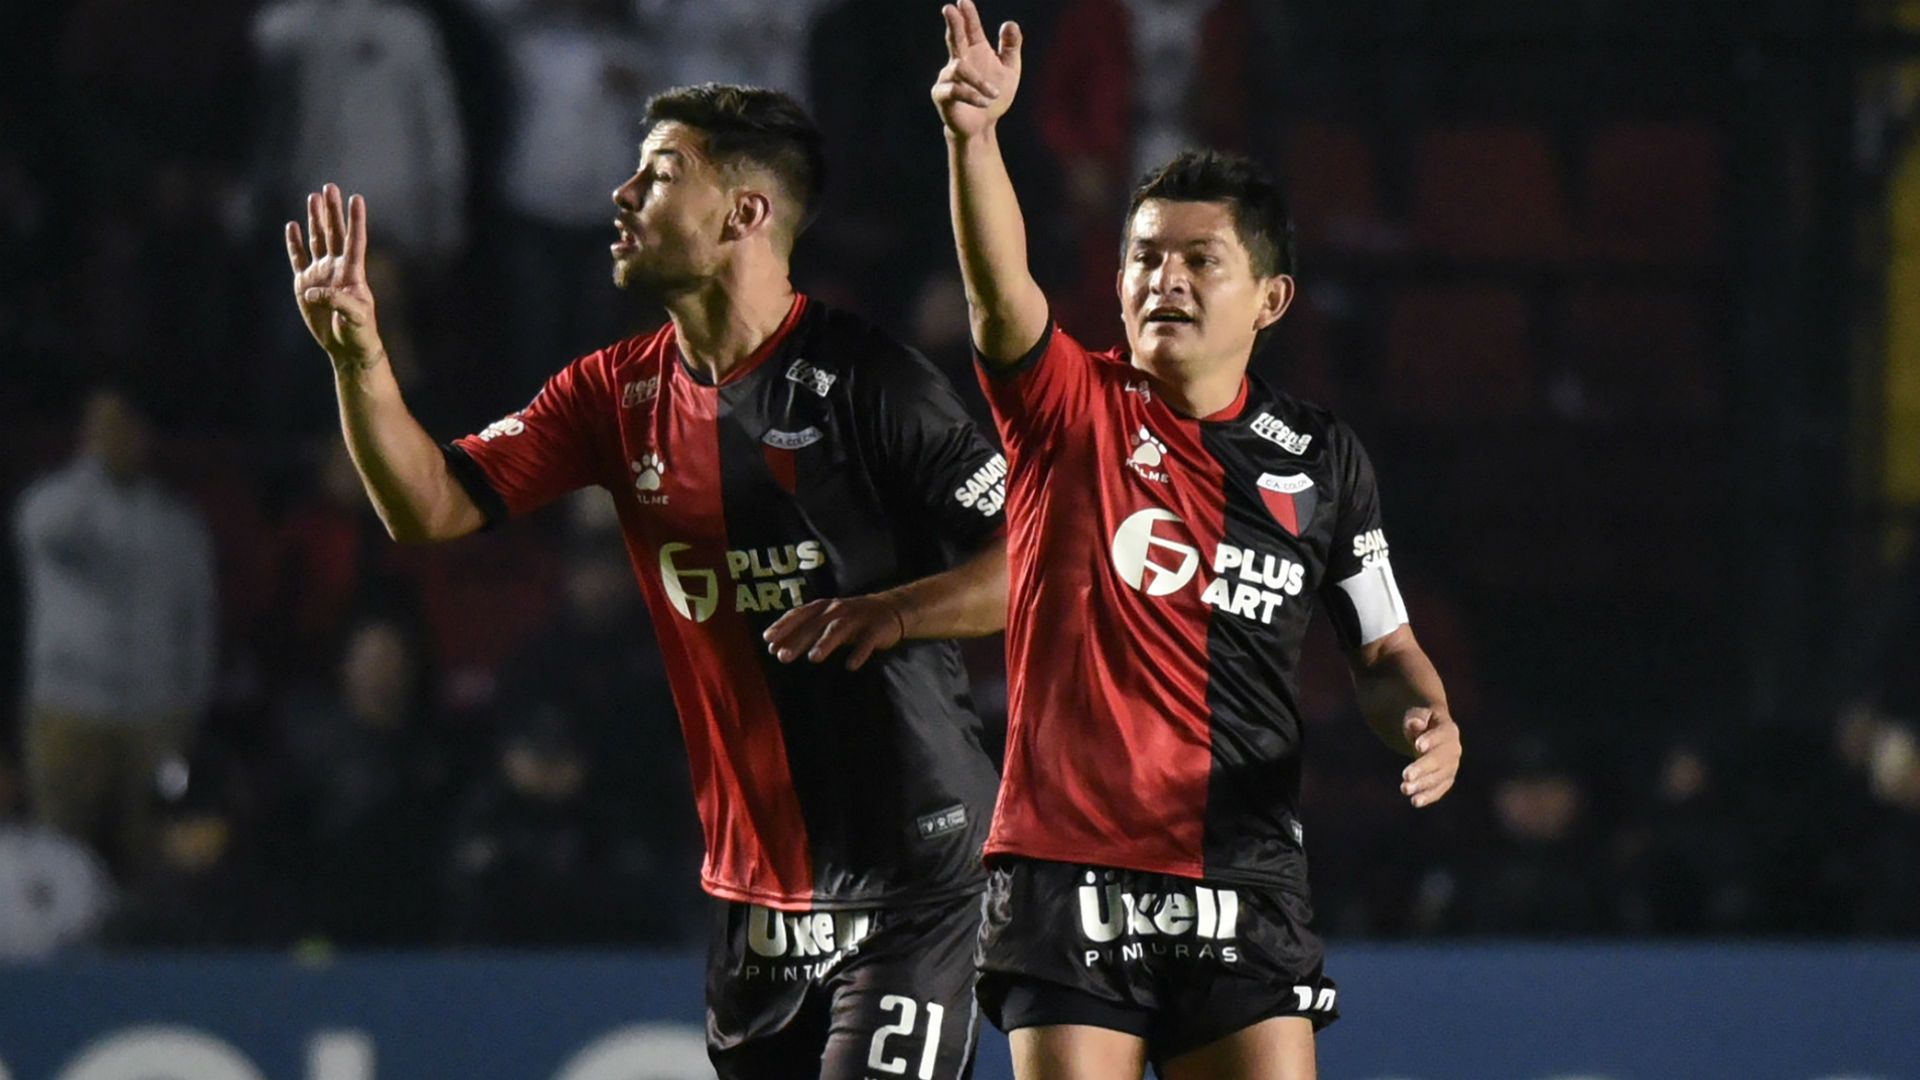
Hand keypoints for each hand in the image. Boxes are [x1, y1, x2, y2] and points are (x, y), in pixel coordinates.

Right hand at [286, 183, 383, 372]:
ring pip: (317, 240)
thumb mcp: (356, 317)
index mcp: (353, 273)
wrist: (347, 346)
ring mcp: (321, 274)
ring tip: (314, 197)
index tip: (357, 198)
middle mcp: (337, 268)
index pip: (355, 240)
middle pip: (334, 233)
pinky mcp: (305, 284)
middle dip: (331, 210)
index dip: (355, 220)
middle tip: (329, 186)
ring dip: (315, 219)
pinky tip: (293, 226)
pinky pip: (298, 258)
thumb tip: (313, 292)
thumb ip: (338, 302)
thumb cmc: (359, 332)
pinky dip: (294, 243)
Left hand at [762, 596, 906, 670]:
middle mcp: (837, 609)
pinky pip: (867, 642)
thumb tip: (774, 649)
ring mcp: (857, 618)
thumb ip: (802, 632)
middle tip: (782, 656)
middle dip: (798, 640)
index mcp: (823, 607)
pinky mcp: (876, 629)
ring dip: (826, 643)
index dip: (783, 626)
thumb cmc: (849, 619)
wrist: (890, 610)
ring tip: (814, 658)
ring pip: (839, 629)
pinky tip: (851, 665)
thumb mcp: (825, 621)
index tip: (768, 640)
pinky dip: (859, 653)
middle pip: (815, 625)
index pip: (799, 614)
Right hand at [932, 0, 1022, 138]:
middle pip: (954, 38)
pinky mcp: (942, 95)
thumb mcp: (1009, 70)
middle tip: (948, 9)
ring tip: (993, 94)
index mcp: (975, 50)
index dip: (967, 15)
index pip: (970, 28)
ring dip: (979, 81)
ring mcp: (947, 77)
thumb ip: (1010, 47)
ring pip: (959, 69)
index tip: (963, 0)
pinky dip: (973, 95)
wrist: (982, 126)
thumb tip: (1010, 23)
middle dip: (953, 24)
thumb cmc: (993, 96)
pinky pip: (955, 90)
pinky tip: (985, 102)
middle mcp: (959, 60)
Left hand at [1399, 707, 1460, 808]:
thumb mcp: (1416, 714)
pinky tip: (1415, 801)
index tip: (1417, 746)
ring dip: (1423, 784)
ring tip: (1404, 788)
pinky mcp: (1446, 779)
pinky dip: (1428, 796)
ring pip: (1439, 777)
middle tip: (1405, 775)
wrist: (1428, 732)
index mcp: (1448, 730)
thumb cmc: (1420, 720)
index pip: (1441, 735)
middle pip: (1440, 759)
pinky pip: (1439, 789)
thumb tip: (1415, 724)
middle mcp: (1454, 749)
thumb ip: (1416, 717)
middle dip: (1423, 768)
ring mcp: (1451, 766)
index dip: (1431, 740)